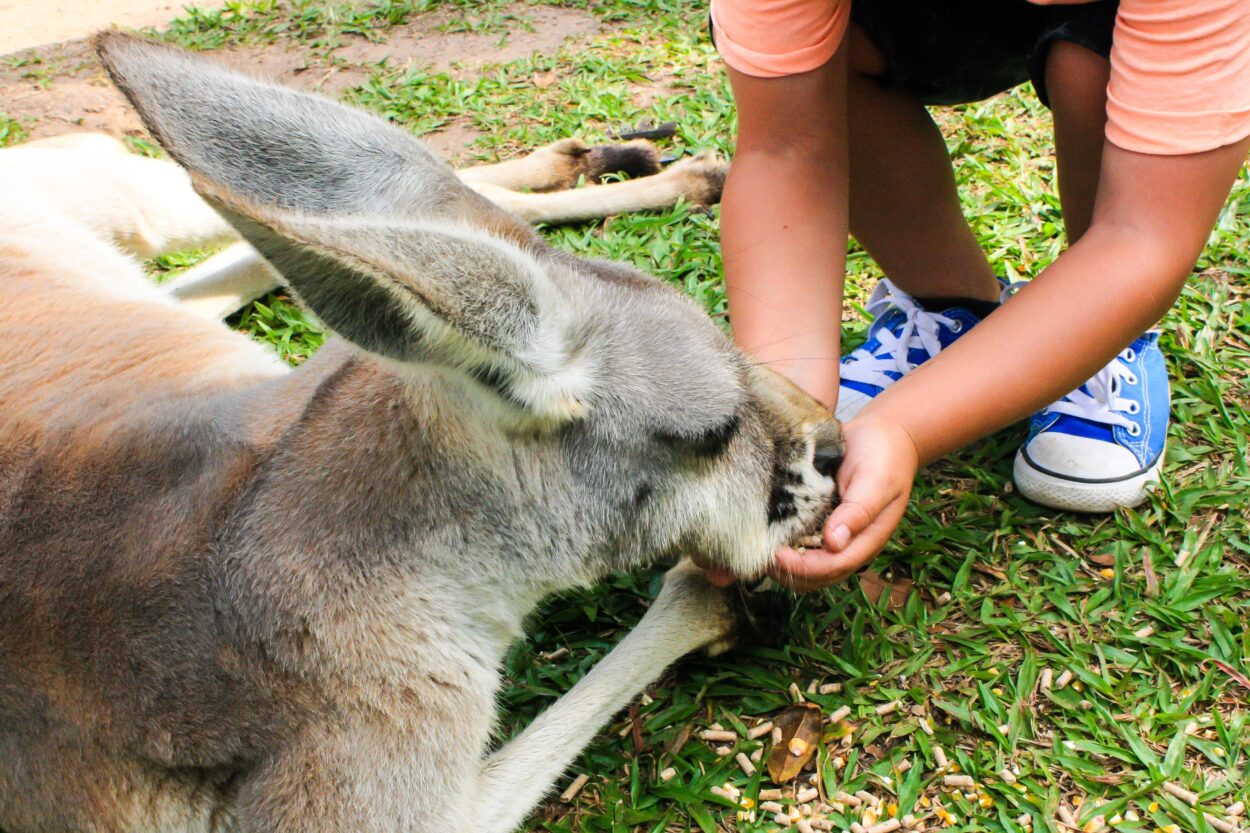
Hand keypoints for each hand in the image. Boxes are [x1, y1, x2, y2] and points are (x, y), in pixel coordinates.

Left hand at [767, 416, 918, 590]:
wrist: (884, 433)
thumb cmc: (884, 456)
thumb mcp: (875, 481)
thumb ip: (859, 512)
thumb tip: (834, 543)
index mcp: (867, 538)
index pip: (834, 566)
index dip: (804, 567)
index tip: (776, 556)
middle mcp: (850, 541)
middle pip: (819, 573)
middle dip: (789, 571)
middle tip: (759, 556)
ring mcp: (835, 531)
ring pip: (808, 562)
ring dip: (784, 563)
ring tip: (757, 549)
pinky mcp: (821, 518)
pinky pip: (803, 541)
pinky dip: (785, 543)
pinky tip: (765, 534)